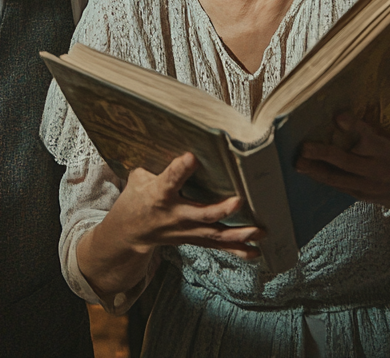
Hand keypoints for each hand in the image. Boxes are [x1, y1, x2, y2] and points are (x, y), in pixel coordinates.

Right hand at [97, 153, 263, 259]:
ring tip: (259, 231)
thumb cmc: (136, 198)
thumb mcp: (139, 176)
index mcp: (158, 194)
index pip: (169, 181)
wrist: (129, 232)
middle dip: (220, 210)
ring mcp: (186, 231)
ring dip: (238, 234)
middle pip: (200, 215)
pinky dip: (237, 250)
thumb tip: (179, 137)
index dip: (180, 170)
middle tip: (238, 201)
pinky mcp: (194, 239)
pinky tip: (256, 252)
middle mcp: (175, 215)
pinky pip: (217, 246)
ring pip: (214, 235)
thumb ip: (158, 161)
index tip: (191, 158)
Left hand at [294, 113, 389, 212]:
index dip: (355, 126)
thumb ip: (369, 129)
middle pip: (348, 162)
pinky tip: (307, 170)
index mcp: (385, 149)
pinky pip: (337, 186)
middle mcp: (376, 168)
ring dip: (316, 170)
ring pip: (338, 178)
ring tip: (298, 163)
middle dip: (324, 154)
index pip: (370, 136)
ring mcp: (368, 185)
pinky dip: (321, 178)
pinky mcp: (360, 195)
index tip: (338, 117)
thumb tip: (340, 114)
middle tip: (304, 147)